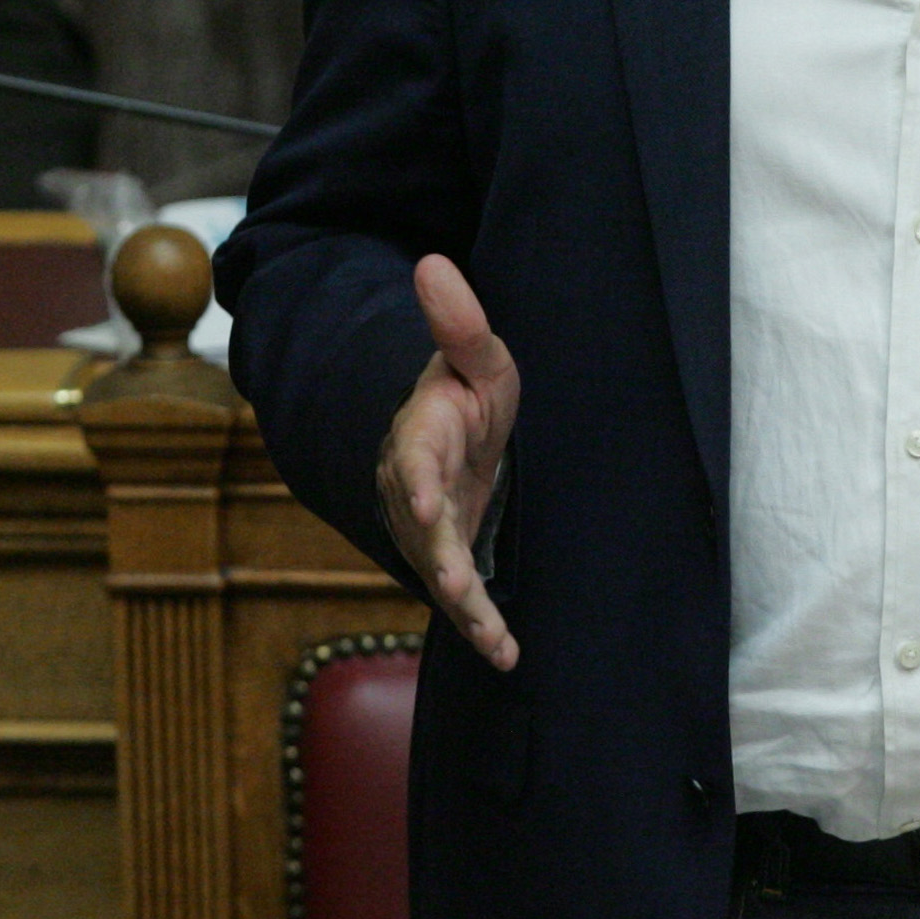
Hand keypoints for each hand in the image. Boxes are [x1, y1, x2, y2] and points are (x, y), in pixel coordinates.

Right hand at [379, 253, 521, 668]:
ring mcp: (425, 533)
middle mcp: (412, 491)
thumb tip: (432, 262)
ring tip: (490, 637)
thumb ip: (459, 324)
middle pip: (420, 529)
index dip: (415, 480)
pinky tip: (507, 656)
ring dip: (462, 607)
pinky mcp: (447, 559)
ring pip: (437, 571)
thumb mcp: (479, 359)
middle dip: (436, 558)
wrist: (458, 439)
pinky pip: (459, 597)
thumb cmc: (470, 395)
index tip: (423, 499)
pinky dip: (481, 628)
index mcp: (419, 436)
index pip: (412, 456)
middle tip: (453, 586)